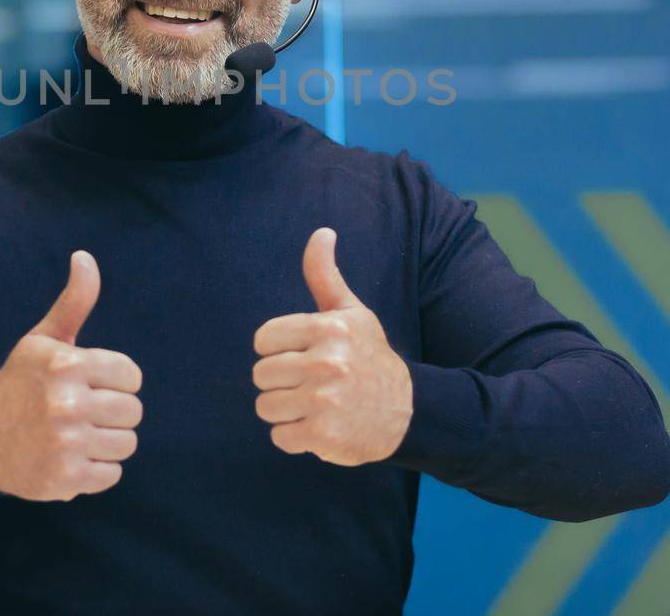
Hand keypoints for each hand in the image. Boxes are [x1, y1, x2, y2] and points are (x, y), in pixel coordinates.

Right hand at [0, 250, 142, 500]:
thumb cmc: (21, 383)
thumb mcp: (44, 340)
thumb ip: (73, 302)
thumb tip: (85, 257)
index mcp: (67, 365)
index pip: (132, 376)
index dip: (115, 381)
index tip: (91, 384)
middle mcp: (67, 403)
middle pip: (133, 412)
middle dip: (113, 413)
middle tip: (84, 412)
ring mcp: (66, 444)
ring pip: (126, 444)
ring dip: (107, 442)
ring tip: (79, 435)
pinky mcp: (65, 479)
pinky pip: (112, 475)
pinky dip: (97, 470)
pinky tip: (72, 458)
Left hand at [252, 227, 413, 466]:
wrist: (408, 411)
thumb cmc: (369, 357)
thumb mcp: (351, 313)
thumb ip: (325, 275)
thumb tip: (322, 232)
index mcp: (329, 329)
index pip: (263, 339)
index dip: (278, 349)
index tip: (302, 354)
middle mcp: (327, 363)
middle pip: (261, 374)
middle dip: (281, 381)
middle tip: (311, 383)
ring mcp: (324, 401)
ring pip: (265, 405)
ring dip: (285, 410)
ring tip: (314, 404)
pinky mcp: (322, 435)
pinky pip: (278, 436)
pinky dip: (294, 436)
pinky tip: (319, 426)